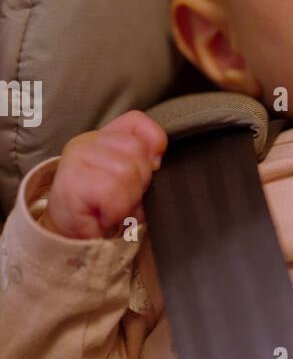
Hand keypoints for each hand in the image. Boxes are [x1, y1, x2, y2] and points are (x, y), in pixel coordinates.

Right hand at [40, 111, 167, 239]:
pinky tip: (102, 215)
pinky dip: (115, 210)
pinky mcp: (72, 179)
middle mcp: (88, 141)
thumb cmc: (102, 210)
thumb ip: (143, 163)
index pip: (137, 121)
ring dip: (127, 200)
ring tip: (111, 209)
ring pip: (127, 173)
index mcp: (104, 138)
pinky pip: (112, 191)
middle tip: (121, 199)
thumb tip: (156, 160)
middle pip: (137, 151)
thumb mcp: (130, 183)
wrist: (70, 237)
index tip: (152, 168)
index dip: (154, 143)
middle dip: (140, 183)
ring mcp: (77, 157)